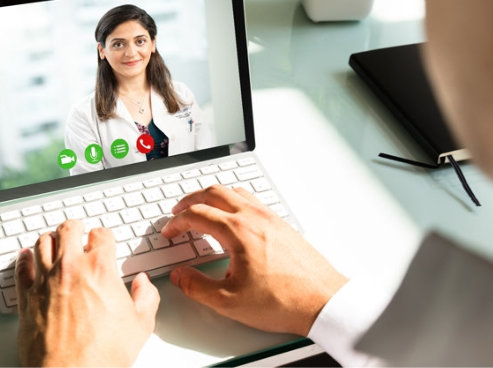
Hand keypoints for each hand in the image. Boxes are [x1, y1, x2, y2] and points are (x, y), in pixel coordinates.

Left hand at [14, 221, 159, 366]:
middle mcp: (70, 268)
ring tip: (54, 240)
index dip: (105, 236)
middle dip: (75, 228)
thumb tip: (143, 285)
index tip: (104, 240)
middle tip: (78, 230)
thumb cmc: (102, 354)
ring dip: (50, 238)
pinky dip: (23, 259)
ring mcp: (45, 281)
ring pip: (42, 243)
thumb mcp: (141, 325)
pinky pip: (21, 269)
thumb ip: (146, 298)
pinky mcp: (26, 297)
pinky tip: (26, 257)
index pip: (102, 235)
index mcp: (100, 269)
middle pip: (68, 230)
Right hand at [161, 185, 347, 336]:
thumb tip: (179, 276)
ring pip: (234, 192)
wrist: (322, 300)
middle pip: (213, 192)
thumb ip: (196, 287)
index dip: (177, 222)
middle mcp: (254, 217)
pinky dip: (233, 201)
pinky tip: (233, 218)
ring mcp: (270, 217)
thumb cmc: (284, 300)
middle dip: (190, 200)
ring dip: (213, 196)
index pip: (197, 214)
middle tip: (178, 212)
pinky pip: (251, 200)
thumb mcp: (229, 301)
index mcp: (238, 231)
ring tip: (202, 209)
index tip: (169, 232)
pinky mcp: (282, 224)